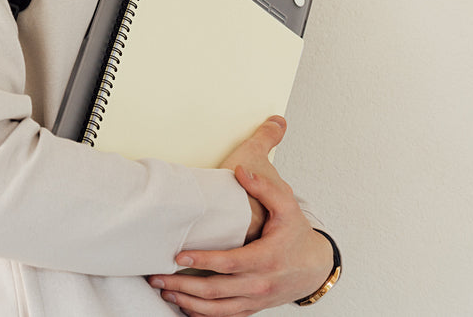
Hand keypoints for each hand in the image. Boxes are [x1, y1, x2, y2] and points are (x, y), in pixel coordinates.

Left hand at [145, 140, 332, 315]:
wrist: (316, 268)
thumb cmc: (297, 236)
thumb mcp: (287, 208)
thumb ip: (264, 188)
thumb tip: (241, 170)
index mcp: (266, 258)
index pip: (229, 263)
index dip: (203, 261)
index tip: (178, 256)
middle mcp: (259, 283)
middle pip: (216, 290)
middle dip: (184, 286)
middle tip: (157, 277)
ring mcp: (256, 299)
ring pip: (218, 309)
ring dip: (188, 303)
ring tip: (164, 292)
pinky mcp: (253, 307)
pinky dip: (204, 314)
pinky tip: (184, 307)